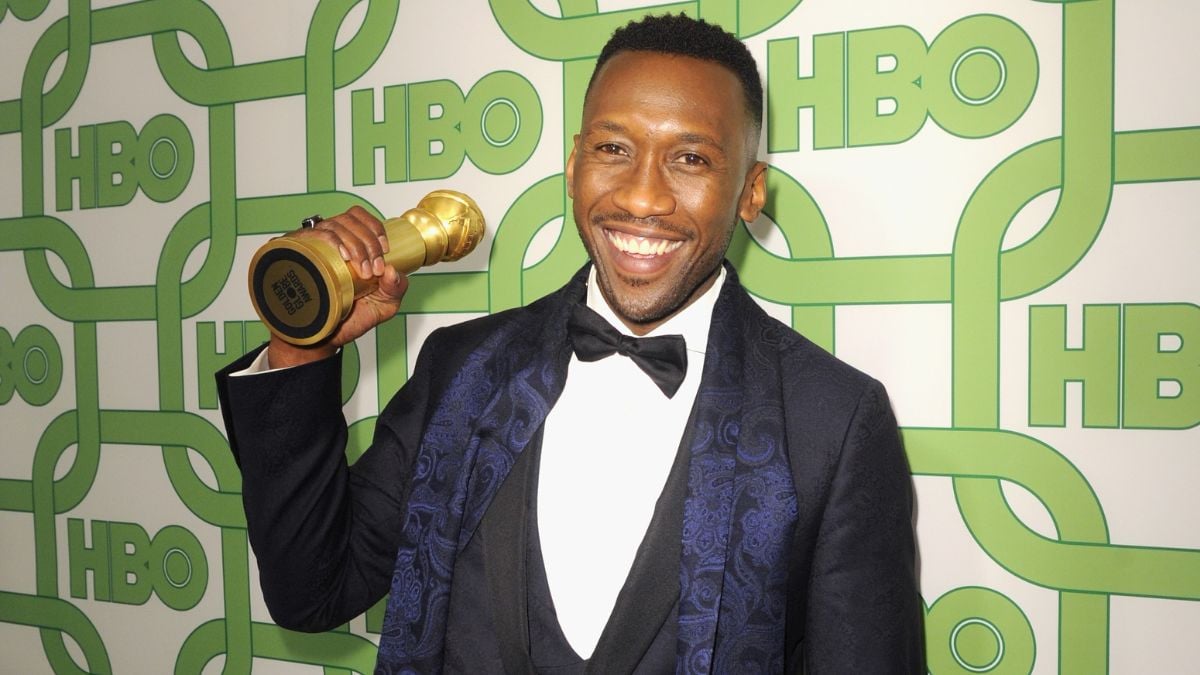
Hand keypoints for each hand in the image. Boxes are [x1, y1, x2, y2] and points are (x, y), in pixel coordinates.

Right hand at [265, 206, 408, 367]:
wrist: (319, 338)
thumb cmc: (347, 319)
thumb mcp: (382, 305)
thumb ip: (396, 289)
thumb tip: (393, 270)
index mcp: (347, 243)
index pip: (358, 216)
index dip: (374, 227)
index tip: (385, 250)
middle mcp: (327, 241)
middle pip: (348, 219)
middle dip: (369, 243)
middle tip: (375, 269)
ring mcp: (309, 246)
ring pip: (332, 226)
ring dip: (355, 245)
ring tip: (363, 270)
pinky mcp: (292, 254)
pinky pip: (308, 236)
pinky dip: (329, 240)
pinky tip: (342, 255)